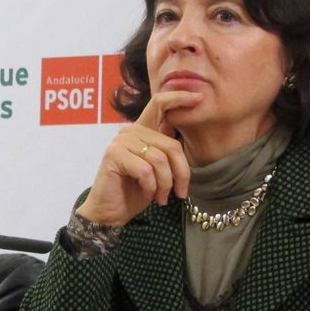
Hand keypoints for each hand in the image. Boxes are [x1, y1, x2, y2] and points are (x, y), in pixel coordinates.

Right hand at [76, 91, 200, 225]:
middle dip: (181, 173)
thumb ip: (167, 151)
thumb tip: (190, 135)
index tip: (199, 98)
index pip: (160, 103)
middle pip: (171, 145)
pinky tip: (147, 195)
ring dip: (165, 184)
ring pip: (160, 159)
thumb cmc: (135, 192)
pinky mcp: (114, 155)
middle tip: (180, 192)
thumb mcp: (158, 169)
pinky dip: (151, 187)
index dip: (180, 97)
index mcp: (142, 131)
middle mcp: (130, 131)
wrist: (110, 213)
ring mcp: (120, 141)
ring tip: (162, 198)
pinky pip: (146, 170)